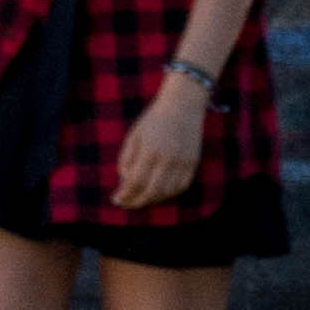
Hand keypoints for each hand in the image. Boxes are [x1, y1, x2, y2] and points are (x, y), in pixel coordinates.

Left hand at [110, 72, 210, 210]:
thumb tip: (125, 180)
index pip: (135, 181)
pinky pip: (181, 186)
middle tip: (127, 204)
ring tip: (141, 198)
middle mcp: (168, 159)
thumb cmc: (154, 118)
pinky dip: (169, 193)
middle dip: (136, 201)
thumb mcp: (133, 135)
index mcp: (149, 150)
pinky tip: (160, 192)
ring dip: (152, 198)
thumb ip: (126, 158)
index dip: (125, 194)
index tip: (116, 199)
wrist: (183, 105)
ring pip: (167, 192)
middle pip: (151, 191)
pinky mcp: (193, 162)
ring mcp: (183, 162)